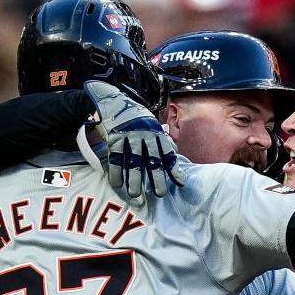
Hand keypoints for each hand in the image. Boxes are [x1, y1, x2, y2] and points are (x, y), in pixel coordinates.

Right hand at [83, 81, 184, 197]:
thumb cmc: (137, 118)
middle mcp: (145, 136)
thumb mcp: (153, 125)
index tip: (180, 183)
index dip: (174, 168)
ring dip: (134, 178)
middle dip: (157, 177)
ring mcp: (130, 136)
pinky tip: (117, 184)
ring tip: (135, 194)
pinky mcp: (114, 137)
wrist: (114, 101)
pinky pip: (115, 157)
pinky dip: (116, 171)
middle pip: (152, 160)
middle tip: (159, 193)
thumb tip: (175, 152)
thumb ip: (164, 139)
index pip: (167, 154)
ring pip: (133, 161)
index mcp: (156, 134)